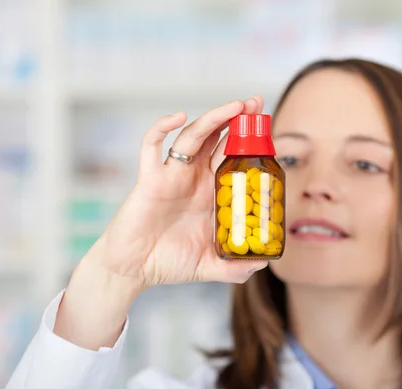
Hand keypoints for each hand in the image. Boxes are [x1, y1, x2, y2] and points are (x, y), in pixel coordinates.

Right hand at [85, 96, 268, 289]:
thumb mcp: (210, 266)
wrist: (133, 271)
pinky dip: (162, 127)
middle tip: (257, 103)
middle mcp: (194, 179)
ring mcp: (172, 176)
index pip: (234, 157)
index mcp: (211, 192)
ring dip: (214, 118)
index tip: (268, 128)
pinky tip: (179, 116)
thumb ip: (234, 267)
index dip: (250, 141)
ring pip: (194, 136)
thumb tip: (261, 263)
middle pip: (218, 139)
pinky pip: (152, 146)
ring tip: (237, 105)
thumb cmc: (169, 263)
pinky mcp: (149, 179)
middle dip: (238, 119)